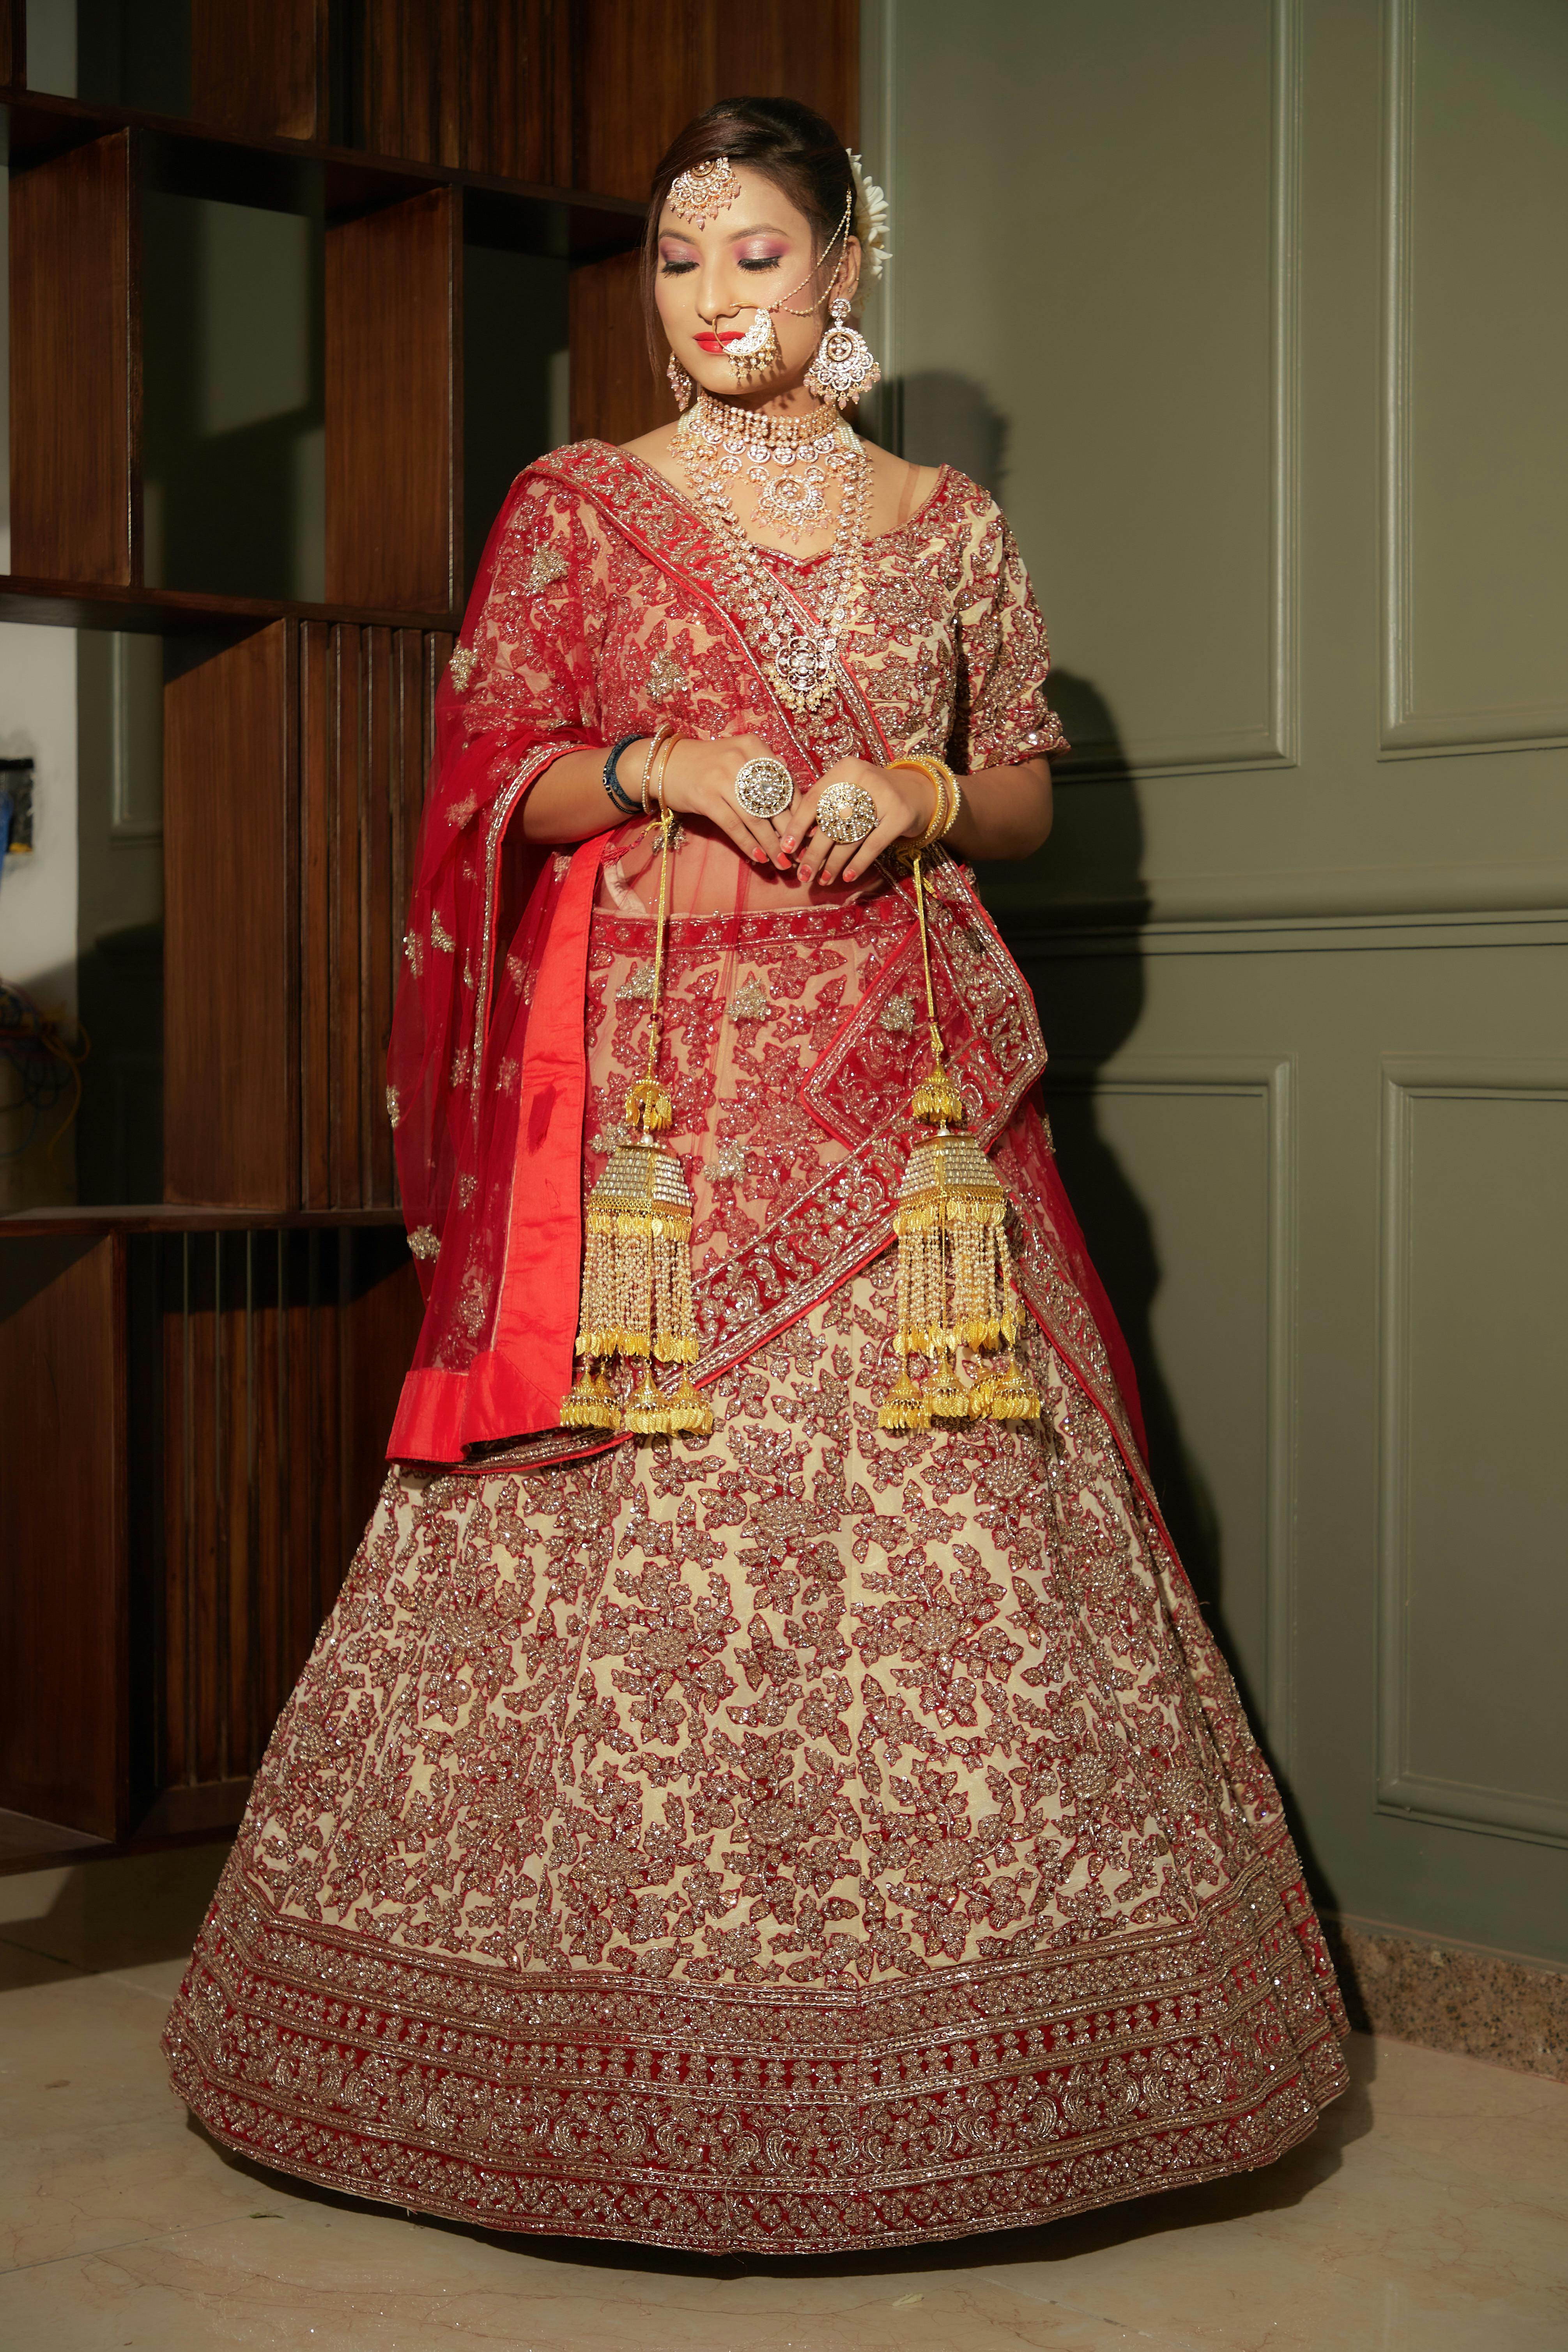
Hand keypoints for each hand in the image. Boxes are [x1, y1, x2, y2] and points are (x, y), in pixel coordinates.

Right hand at [657, 734, 795, 867]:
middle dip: (789, 832)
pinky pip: (734, 826)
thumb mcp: (738, 755)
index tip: (807, 832)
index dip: (798, 811)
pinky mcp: (706, 797)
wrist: (665, 764)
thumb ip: (765, 768)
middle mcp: (740, 759)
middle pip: (773, 802)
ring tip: (783, 862)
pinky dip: (748, 844)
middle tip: (801, 853)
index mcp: (753, 747)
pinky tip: (759, 857)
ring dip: (771, 845)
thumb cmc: (707, 764)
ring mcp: (722, 778)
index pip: (785, 782)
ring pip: (756, 818)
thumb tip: (794, 790)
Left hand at [782, 758, 936, 886]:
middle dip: (814, 852)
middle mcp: (863, 778)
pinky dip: (858, 863)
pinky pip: (872, 845)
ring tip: (822, 880)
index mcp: (844, 769)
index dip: (798, 826)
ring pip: (850, 836)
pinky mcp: (900, 815)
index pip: (814, 800)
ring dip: (834, 863)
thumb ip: (826, 805)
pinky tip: (847, 877)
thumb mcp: (849, 789)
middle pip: (830, 822)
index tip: (787, 848)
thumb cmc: (872, 795)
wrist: (918, 791)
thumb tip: (796, 840)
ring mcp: (884, 796)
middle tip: (803, 874)